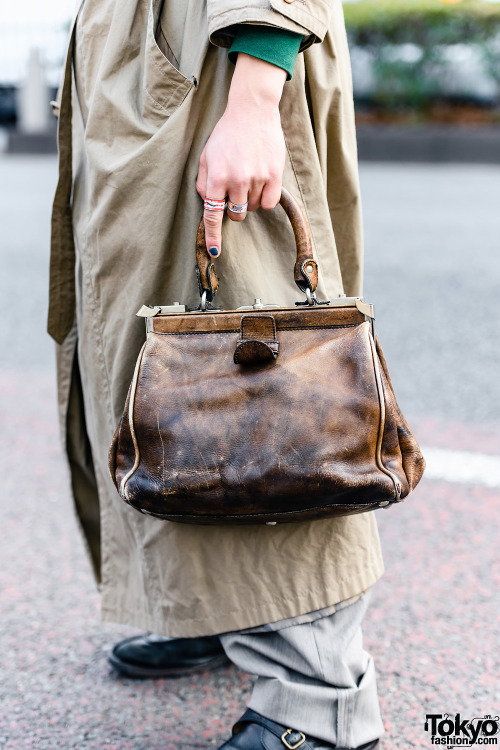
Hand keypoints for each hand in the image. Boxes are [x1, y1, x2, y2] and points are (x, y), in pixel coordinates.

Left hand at [196, 53, 286, 257]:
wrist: (252, 111)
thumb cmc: (227, 134)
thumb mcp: (206, 156)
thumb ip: (204, 183)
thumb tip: (209, 205)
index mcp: (216, 176)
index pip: (212, 215)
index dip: (213, 236)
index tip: (215, 252)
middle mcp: (236, 180)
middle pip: (235, 214)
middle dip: (234, 207)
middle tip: (236, 186)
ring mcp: (256, 178)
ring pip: (252, 209)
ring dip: (249, 199)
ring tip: (249, 175)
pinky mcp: (274, 175)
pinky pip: (268, 204)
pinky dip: (264, 199)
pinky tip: (261, 183)